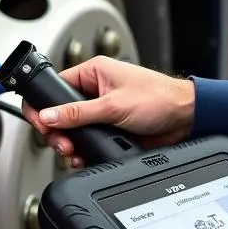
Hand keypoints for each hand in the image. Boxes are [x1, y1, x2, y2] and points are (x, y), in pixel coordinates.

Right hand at [22, 55, 195, 166]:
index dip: (45, 106)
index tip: (42, 124)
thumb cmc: (159, 98)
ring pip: (73, 129)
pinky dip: (83, 150)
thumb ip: (78, 113)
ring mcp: (102, 110)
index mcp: (94, 73)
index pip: (56, 87)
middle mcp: (95, 90)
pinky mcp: (110, 128)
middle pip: (61, 112)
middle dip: (57, 131)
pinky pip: (87, 139)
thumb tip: (49, 115)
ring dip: (69, 143)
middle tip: (60, 143)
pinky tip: (83, 156)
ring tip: (72, 151)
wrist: (185, 118)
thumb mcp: (113, 106)